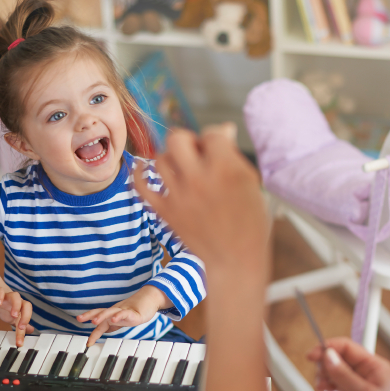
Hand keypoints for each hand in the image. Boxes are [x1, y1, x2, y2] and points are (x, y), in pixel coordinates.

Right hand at [0, 278, 33, 346]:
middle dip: (26, 316)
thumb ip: (21, 324)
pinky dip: (0, 296)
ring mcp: (7, 296)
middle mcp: (16, 302)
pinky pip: (0, 291)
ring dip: (16, 305)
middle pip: (26, 305)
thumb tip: (31, 330)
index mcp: (21, 308)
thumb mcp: (12, 317)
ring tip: (13, 315)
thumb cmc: (4, 305)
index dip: (24, 331)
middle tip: (21, 326)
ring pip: (15, 296)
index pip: (26, 318)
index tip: (19, 342)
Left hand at [77, 285, 167, 345]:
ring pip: (110, 312)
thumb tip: (104, 330)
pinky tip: (114, 319)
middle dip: (89, 315)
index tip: (88, 343)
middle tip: (79, 319)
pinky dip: (118, 316)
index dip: (93, 332)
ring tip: (94, 321)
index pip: (99, 321)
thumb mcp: (121, 319)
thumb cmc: (135, 310)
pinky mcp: (133, 313)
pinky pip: (124, 313)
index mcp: (112, 315)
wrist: (150, 299)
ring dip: (101, 316)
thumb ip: (112, 324)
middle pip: (100, 312)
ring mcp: (124, 311)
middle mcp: (115, 312)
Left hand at [131, 124, 268, 275]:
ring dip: (170, 159)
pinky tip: (144, 169)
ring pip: (160, 159)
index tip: (218, 149)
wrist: (235, 259)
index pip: (212, 133)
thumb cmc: (249, 222)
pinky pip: (141, 185)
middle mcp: (199, 178)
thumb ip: (233, 155)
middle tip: (196, 153)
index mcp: (225, 168)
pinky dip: (139, 174)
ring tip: (181, 169)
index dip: (216, 138)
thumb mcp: (250, 182)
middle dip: (187, 140)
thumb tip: (223, 131)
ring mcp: (179, 195)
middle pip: (177, 138)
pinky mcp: (165, 211)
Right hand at [307, 337, 389, 390]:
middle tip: (320, 375)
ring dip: (325, 374)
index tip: (313, 355)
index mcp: (375, 366)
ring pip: (336, 368)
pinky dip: (328, 382)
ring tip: (323, 385)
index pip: (348, 347)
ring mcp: (360, 381)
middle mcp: (368, 371)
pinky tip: (326, 388)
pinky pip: (336, 380)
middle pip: (339, 357)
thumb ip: (344, 375)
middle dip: (325, 364)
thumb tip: (329, 356)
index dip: (329, 348)